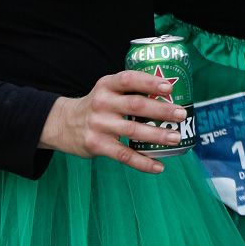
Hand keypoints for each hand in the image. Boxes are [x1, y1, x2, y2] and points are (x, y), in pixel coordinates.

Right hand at [39, 69, 187, 174]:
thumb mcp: (107, 91)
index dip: (149, 82)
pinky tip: (158, 166)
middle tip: (181, 114)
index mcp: (106, 85)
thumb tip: (170, 97)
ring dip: (157, 135)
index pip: (129, 79)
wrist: (63, 124)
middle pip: (136, 105)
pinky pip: (124, 155)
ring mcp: (98, 125)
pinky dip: (143, 162)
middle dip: (161, 110)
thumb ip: (130, 91)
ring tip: (176, 138)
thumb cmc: (97, 106)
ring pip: (132, 130)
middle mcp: (102, 102)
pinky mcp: (96, 145)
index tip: (169, 86)